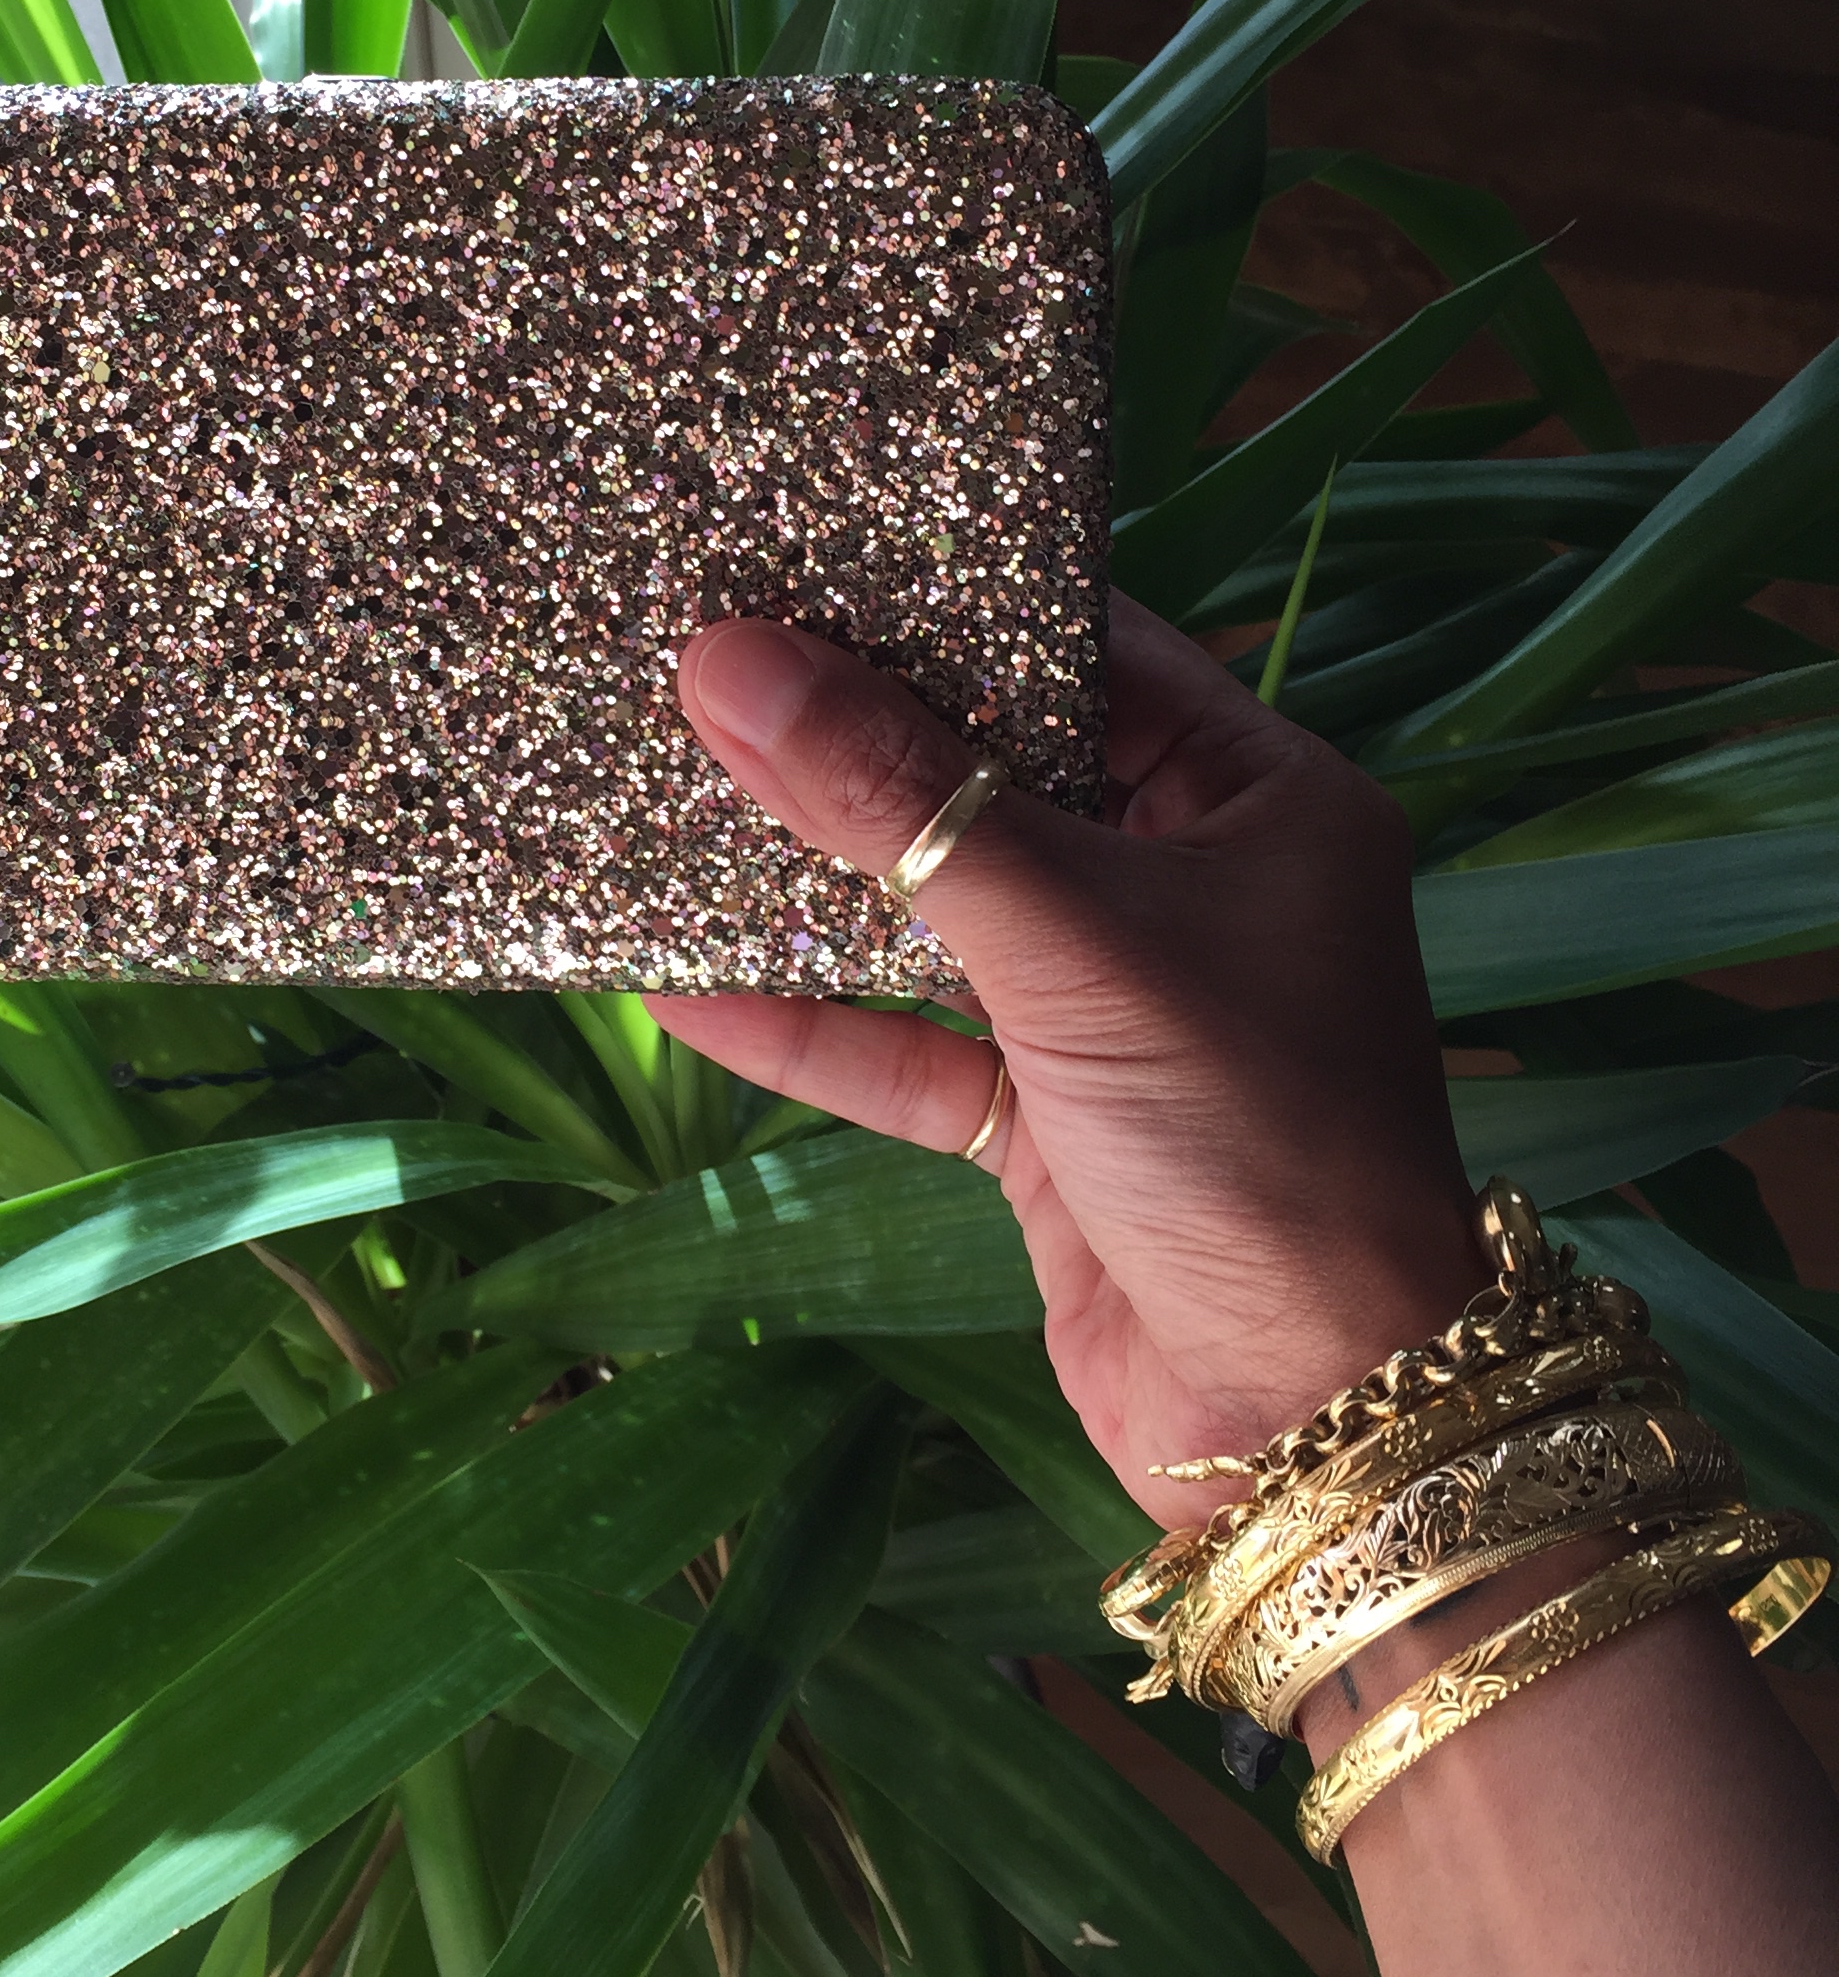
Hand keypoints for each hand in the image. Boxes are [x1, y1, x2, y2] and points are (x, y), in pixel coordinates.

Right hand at [650, 596, 1488, 1528]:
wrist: (1314, 1422)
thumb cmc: (1252, 1138)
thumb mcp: (1077, 942)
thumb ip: (904, 808)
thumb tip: (730, 663)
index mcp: (1256, 799)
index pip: (1086, 653)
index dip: (947, 602)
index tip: (802, 555)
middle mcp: (1187, 885)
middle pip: (991, 780)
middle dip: (851, 743)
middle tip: (701, 664)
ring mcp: (1109, 1006)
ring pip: (933, 914)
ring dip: (807, 884)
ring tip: (661, 805)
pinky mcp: (1043, 1116)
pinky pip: (906, 1044)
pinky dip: (805, 1024)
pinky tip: (677, 985)